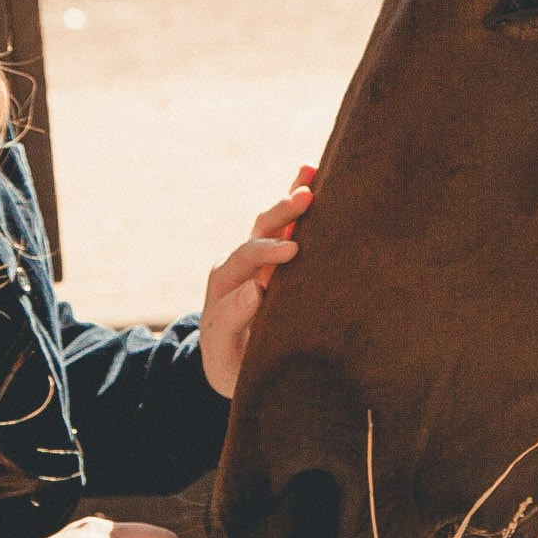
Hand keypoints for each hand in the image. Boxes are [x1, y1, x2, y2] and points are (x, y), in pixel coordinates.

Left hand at [202, 165, 313, 399]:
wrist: (230, 362)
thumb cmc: (229, 361)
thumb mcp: (224, 350)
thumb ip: (232, 320)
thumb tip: (255, 288)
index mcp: (224, 285)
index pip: (243, 261)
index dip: (266, 253)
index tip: (292, 251)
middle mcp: (239, 265)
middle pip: (257, 231)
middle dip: (281, 215)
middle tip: (305, 199)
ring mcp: (258, 260)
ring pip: (272, 222)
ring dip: (290, 200)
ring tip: (311, 175)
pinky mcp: (276, 259)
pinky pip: (286, 226)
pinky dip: (297, 202)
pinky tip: (313, 175)